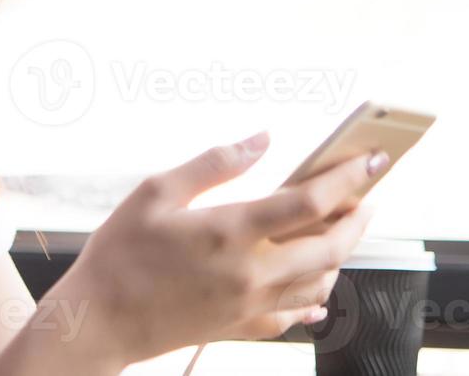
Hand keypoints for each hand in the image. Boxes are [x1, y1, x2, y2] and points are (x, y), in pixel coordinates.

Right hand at [54, 131, 389, 364]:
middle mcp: (250, 272)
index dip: (348, 177)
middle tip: (369, 196)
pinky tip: (317, 286)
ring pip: (320, 282)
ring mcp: (249, 305)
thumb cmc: (120, 254)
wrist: (98, 323)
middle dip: (358, 218)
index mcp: (231, 231)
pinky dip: (315, 296)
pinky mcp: (241, 328)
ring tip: (343, 229)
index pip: (309, 201)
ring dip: (341, 254)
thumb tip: (261, 139)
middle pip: (330, 245)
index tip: (371, 159)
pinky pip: (295, 316)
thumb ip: (214, 163)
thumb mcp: (156, 192)